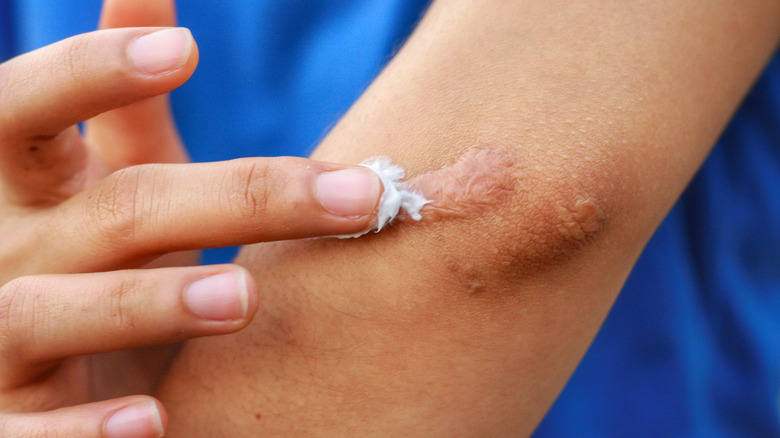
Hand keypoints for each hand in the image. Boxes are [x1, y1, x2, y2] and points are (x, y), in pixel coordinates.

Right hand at [0, 0, 382, 435]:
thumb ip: (122, 103)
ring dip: (151, 303)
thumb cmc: (101, 257)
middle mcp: (9, 252)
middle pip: (118, 212)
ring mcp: (1, 342)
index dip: (90, 74)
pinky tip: (152, 422)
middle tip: (354, 196)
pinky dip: (80, 435)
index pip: (24, 109)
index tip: (184, 47)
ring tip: (246, 297)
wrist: (58, 364)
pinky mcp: (8, 422)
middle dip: (236, 199)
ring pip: (50, 312)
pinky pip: (28, 436)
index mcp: (30, 187)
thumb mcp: (110, 177)